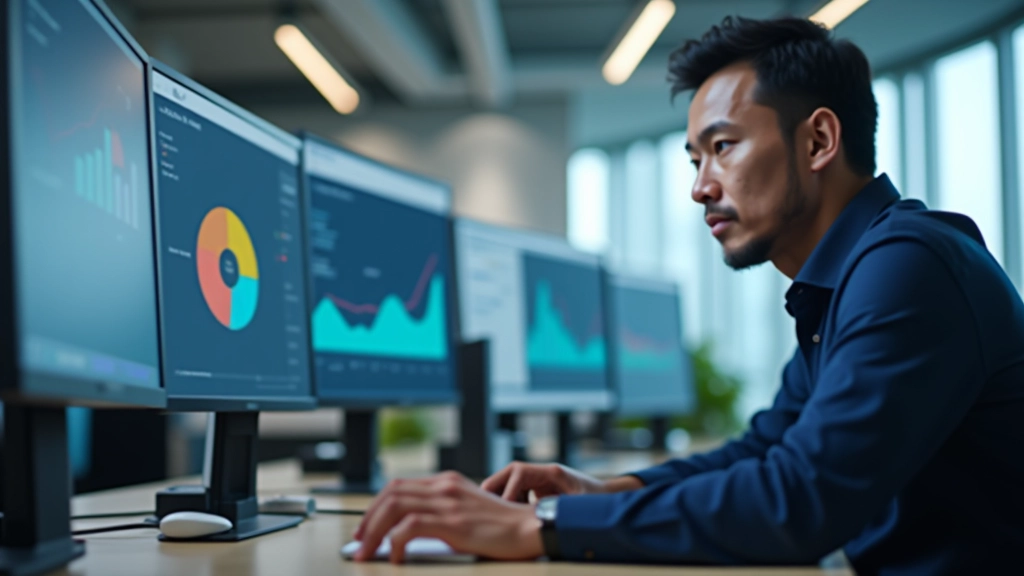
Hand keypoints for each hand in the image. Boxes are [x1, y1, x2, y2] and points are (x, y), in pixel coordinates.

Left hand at [352, 471, 543, 563]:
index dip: (375, 507)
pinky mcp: (454, 522)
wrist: (531, 528)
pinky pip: (411, 526)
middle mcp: (445, 486)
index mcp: (447, 481)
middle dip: (367, 519)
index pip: (398, 486)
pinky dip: (395, 542)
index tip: (365, 528)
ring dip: (373, 531)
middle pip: (390, 493)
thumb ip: (443, 511)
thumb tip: (410, 530)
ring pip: (395, 508)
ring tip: (367, 552)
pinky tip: (396, 557)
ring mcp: (449, 502)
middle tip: (359, 542)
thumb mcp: (468, 509)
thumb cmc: (502, 526)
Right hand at [482, 461, 643, 502]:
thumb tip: (537, 516)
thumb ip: (558, 508)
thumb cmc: (597, 501)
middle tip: (482, 505)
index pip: (520, 472)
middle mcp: (543, 473)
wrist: (608, 496)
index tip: (503, 506)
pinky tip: (509, 516)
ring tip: (493, 513)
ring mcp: (540, 480)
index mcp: (552, 472)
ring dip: (499, 495)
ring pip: (510, 482)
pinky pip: (517, 492)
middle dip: (494, 487)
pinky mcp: (539, 489)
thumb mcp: (578, 505)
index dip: (508, 488)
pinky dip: (509, 502)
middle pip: (510, 473)